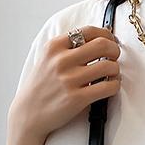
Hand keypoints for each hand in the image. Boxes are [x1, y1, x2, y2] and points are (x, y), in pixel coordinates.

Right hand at [9, 26, 121, 144]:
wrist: (28, 113)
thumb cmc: (42, 85)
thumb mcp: (47, 58)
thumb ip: (68, 47)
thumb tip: (99, 38)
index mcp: (54, 46)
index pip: (89, 30)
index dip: (106, 34)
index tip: (110, 41)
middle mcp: (61, 60)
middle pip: (102, 45)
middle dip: (114, 49)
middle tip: (114, 56)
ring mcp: (69, 80)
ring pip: (108, 66)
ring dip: (115, 69)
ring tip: (112, 73)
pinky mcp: (77, 99)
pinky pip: (108, 87)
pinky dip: (115, 85)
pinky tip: (110, 86)